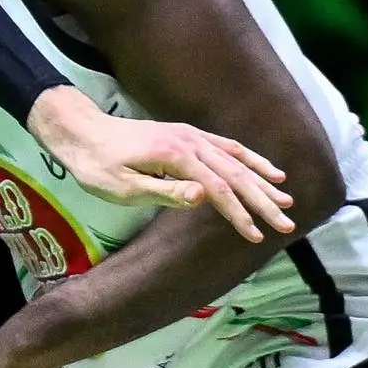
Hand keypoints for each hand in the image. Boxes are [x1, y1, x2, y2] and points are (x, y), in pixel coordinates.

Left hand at [25, 88, 292, 241]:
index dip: (239, 215)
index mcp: (177, 156)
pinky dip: (247, 158)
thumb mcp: (123, 187)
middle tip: (287, 224)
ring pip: (235, 158)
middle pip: (235, 174)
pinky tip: (261, 168)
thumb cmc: (96, 164)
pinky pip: (225, 146)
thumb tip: (204, 197)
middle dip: (262, 201)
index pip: (219, 190)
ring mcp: (190, 135)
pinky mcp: (186, 135)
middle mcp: (190, 141)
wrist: (80, 130)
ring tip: (285, 196)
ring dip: (261, 179)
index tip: (256, 237)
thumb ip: (165, 192)